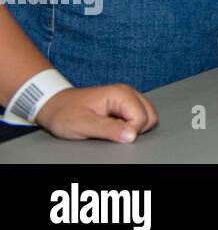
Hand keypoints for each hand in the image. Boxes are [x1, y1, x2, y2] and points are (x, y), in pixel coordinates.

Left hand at [36, 85, 158, 142]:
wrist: (54, 105)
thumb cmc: (65, 113)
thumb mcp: (83, 124)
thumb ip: (108, 129)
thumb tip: (132, 136)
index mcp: (121, 94)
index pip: (143, 117)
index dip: (130, 132)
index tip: (111, 135)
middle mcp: (129, 93)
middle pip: (150, 116)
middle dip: (136, 130)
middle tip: (112, 132)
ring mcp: (128, 97)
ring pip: (148, 117)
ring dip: (134, 128)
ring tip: (112, 129)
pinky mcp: (126, 104)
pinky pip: (140, 117)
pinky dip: (131, 126)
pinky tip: (114, 126)